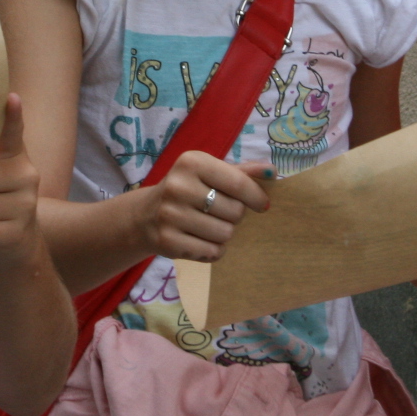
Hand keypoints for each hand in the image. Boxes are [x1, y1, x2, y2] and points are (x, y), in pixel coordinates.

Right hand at [127, 151, 270, 262]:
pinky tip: (200, 241)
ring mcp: (170, 215)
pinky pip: (212, 252)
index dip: (256, 197)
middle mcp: (178, 186)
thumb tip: (273, 171)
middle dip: (235, 216)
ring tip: (209, 227)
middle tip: (220, 214)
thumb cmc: (186, 191)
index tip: (262, 205)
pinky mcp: (167, 241)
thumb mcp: (209, 173)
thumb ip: (241, 172)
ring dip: (224, 235)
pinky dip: (213, 250)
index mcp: (191, 162)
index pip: (238, 183)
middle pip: (235, 212)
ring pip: (225, 234)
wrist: (144, 216)